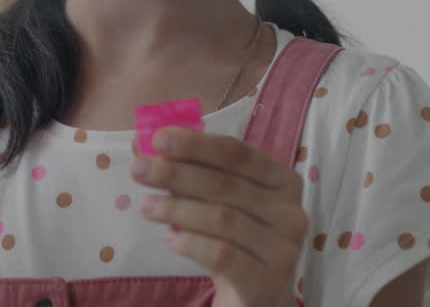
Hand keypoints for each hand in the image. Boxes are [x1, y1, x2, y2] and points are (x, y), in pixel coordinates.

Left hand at [131, 127, 307, 306]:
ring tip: (145, 206)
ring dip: (177, 208)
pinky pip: (223, 255)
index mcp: (282, 180)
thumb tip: (143, 142)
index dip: (196, 144)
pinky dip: (191, 243)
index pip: (237, 153)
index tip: (157, 138)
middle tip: (138, 169)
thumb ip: (185, 170)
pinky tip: (170, 238)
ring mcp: (284, 250)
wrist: (254, 296)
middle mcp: (291, 212)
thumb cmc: (232, 238)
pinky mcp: (268, 282)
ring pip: (223, 219)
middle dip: (176, 173)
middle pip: (226, 184)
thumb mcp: (212, 201)